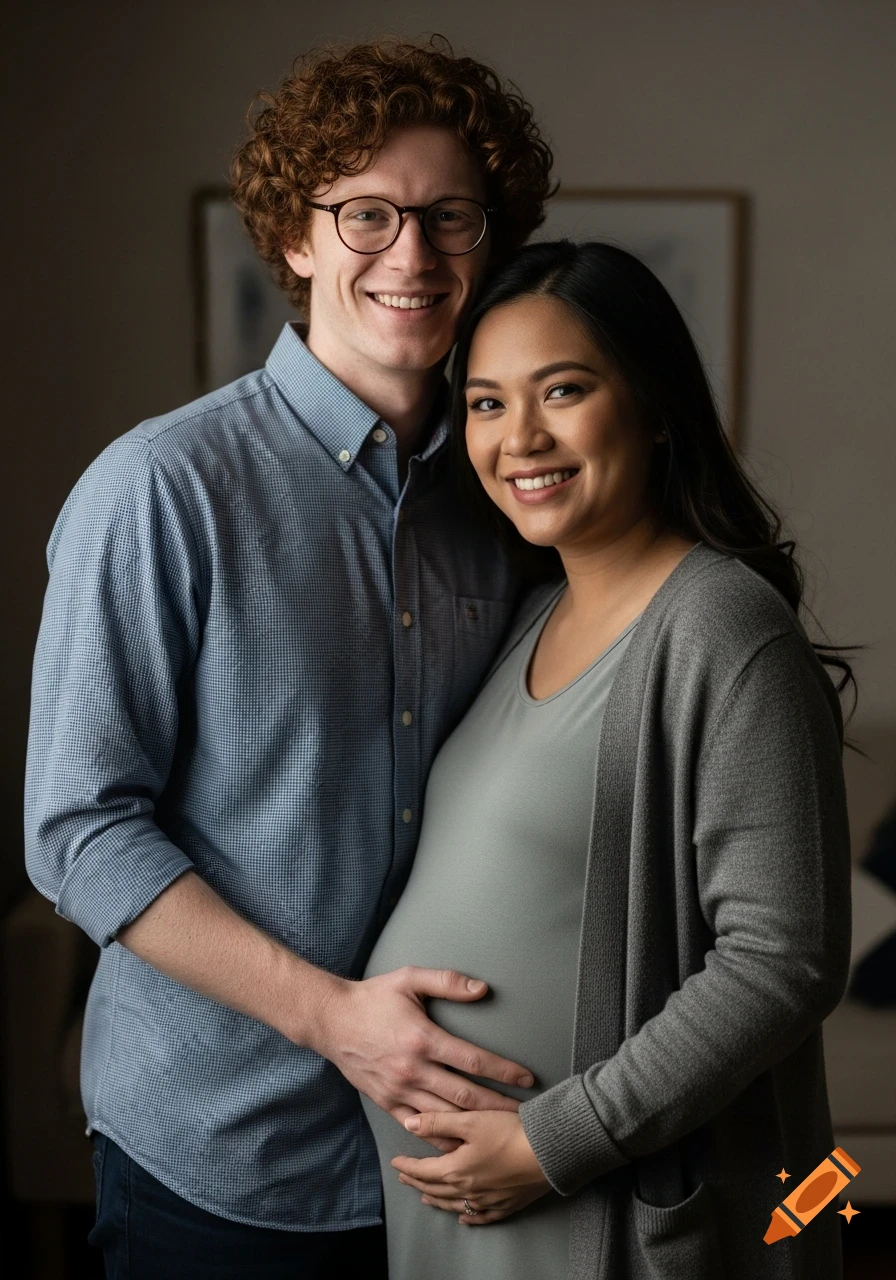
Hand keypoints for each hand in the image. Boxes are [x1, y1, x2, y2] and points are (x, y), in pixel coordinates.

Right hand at [311, 968, 534, 1149]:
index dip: (503, 1071)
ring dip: (474, 1125)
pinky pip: (417, 1126)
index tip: (526, 1078)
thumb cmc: (373, 997)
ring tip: (499, 1132)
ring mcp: (399, 1090)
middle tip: (524, 1115)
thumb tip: (482, 989)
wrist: (331, 1021)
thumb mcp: (410, 979)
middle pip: (465, 1096)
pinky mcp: (386, 1102)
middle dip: (498, 1106)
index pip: (473, 1060)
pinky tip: (458, 1144)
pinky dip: (440, 1138)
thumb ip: (447, 982)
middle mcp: (413, 1070)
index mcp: (423, 1039)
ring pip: (444, 1116)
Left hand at [391, 1110, 551, 1222]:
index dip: (408, 1166)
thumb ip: (438, 1122)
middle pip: (436, 1188)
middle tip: (404, 1177)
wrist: (548, 1152)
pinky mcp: (506, 1205)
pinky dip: (469, 1218)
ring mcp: (487, 1201)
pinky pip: (482, 1217)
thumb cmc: (509, 1132)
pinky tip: (464, 1218)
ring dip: (437, 1200)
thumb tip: (408, 1124)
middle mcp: (468, 1190)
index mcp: (456, 1170)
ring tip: (425, 1196)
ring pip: (455, 1205)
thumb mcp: (471, 1120)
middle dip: (417, 1182)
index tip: (395, 1162)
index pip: (424, 1170)